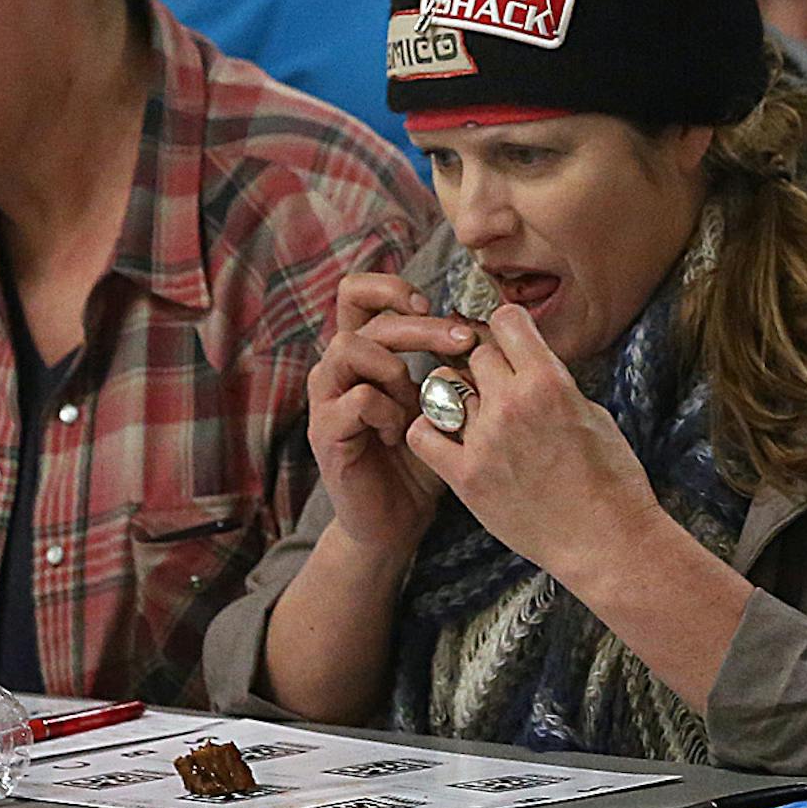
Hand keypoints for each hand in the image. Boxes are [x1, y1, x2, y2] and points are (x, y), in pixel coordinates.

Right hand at [305, 273, 473, 557]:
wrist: (397, 520)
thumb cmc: (424, 456)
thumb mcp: (442, 400)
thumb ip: (450, 363)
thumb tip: (481, 323)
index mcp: (362, 353)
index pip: (357, 292)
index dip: (391, 288)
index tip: (433, 306)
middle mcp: (336, 368)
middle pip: (366, 318)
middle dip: (421, 326)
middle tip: (462, 342)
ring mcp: (326, 399)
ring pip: (350, 348)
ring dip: (396, 367)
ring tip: (416, 401)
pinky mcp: (325, 432)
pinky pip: (357, 398)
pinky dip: (388, 410)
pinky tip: (401, 434)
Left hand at [407, 303, 664, 578]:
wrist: (606, 540)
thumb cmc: (611, 480)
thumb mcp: (593, 413)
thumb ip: (552, 383)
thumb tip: (528, 366)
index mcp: (548, 382)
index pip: (506, 320)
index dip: (508, 327)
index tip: (511, 340)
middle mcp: (511, 404)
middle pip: (476, 353)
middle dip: (487, 363)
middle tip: (497, 384)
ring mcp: (484, 441)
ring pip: (444, 387)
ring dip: (458, 394)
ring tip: (476, 414)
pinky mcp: (465, 477)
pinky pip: (421, 433)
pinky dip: (429, 429)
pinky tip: (448, 436)